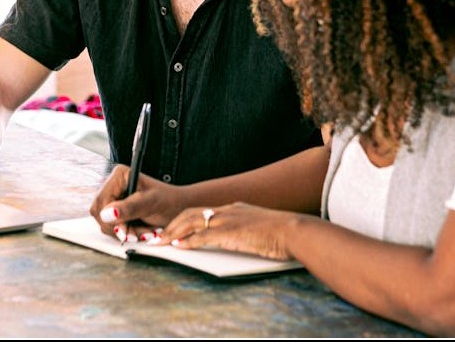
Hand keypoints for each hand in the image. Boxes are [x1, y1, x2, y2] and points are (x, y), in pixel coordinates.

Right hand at [89, 164, 188, 241]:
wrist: (180, 209)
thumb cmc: (169, 201)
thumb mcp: (150, 204)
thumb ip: (129, 208)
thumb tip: (107, 213)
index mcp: (120, 176)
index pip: (101, 201)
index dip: (110, 218)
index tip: (124, 230)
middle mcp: (114, 185)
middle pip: (99, 213)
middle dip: (119, 228)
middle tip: (137, 234)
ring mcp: (115, 198)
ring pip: (105, 223)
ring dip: (125, 232)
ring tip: (144, 232)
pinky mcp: (118, 211)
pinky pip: (113, 227)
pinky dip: (127, 233)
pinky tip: (140, 232)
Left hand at [159, 202, 299, 260]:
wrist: (295, 231)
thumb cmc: (283, 233)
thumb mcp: (258, 228)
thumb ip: (244, 230)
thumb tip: (236, 239)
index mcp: (235, 209)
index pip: (202, 211)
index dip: (185, 219)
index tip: (174, 229)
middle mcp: (228, 210)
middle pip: (191, 213)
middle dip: (173, 224)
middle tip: (160, 236)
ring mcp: (229, 220)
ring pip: (192, 222)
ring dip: (174, 232)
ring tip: (161, 242)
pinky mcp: (230, 233)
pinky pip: (203, 236)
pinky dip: (188, 241)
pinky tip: (179, 247)